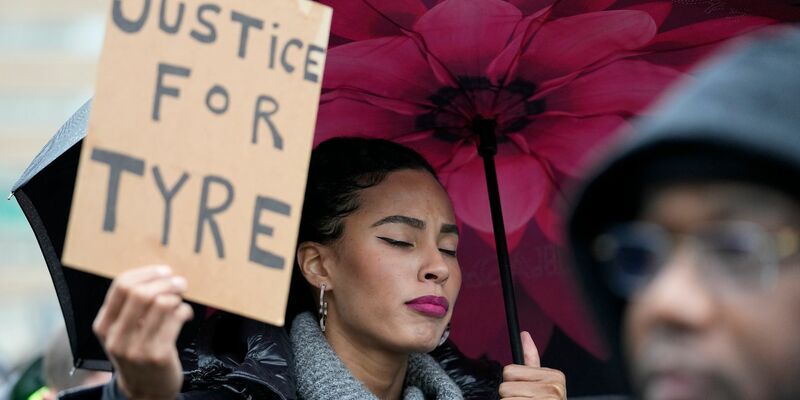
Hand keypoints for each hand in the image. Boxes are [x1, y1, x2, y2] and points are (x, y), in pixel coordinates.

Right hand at [93, 265, 193, 399]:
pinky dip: (184, 311)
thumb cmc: (138, 353)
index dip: (146, 273)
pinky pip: (175, 318)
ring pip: (161, 303)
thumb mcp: (123, 332)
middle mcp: (116, 337)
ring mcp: (136, 348)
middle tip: (180, 282)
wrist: (144, 390)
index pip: (120, 286)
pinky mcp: (158, 355)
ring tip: (181, 300)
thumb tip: (157, 274)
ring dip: (177, 295)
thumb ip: (129, 307)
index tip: (163, 271)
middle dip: (165, 282)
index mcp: (104, 325)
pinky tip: (184, 315)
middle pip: (141, 292)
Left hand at [499, 331, 566, 398]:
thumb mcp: (542, 381)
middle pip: (506, 385)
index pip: (509, 371)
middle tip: (524, 398)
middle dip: (511, 393)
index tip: (524, 387)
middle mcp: (553, 388)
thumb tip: (525, 335)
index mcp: (554, 376)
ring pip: (505, 396)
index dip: (513, 381)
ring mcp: (545, 399)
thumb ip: (531, 358)